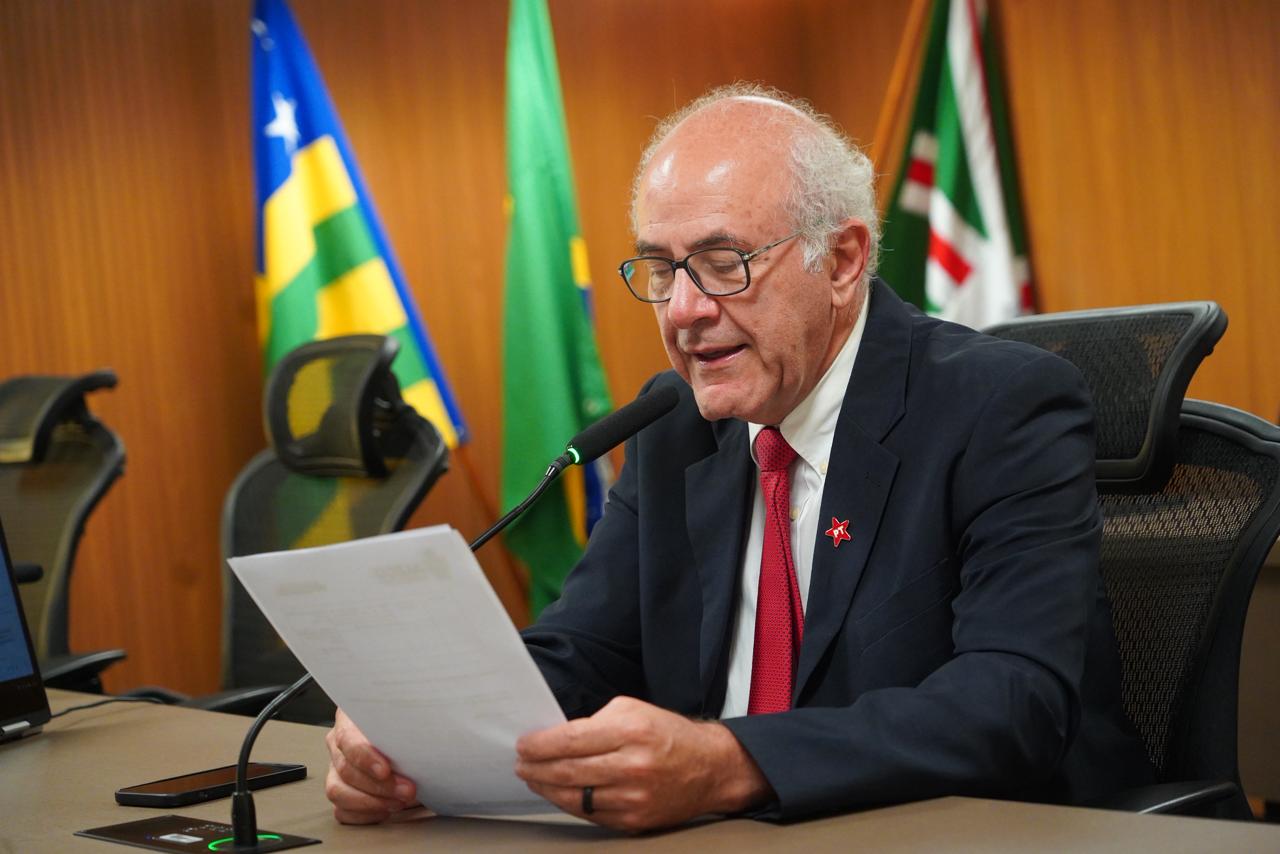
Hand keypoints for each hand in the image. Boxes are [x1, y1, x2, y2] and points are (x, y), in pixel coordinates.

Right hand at [324, 708, 418, 823]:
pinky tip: (386, 810)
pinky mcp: (340, 791)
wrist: (408, 736)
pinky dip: (365, 815)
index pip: (348, 739)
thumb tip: (421, 745)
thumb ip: (407, 727)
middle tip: (407, 790)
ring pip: (338, 791)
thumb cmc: (406, 725)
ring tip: (399, 802)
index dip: (365, 757)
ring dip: (371, 802)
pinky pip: (342, 810)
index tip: (386, 770)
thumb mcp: (407, 717)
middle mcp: (338, 744)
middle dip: (378, 785)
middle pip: (346, 769)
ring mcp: (335, 769)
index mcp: (350, 718)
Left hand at [514, 696, 771, 830]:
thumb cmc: (667, 733)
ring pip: (575, 797)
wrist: (709, 768)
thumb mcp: (633, 710)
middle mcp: (632, 766)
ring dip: (547, 788)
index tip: (523, 744)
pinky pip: (590, 814)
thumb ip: (595, 722)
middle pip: (568, 771)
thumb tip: (555, 737)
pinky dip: (570, 803)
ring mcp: (633, 798)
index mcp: (631, 731)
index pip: (571, 740)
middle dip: (536, 768)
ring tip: (533, 779)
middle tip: (521, 763)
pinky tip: (559, 793)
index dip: (540, 744)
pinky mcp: (634, 820)